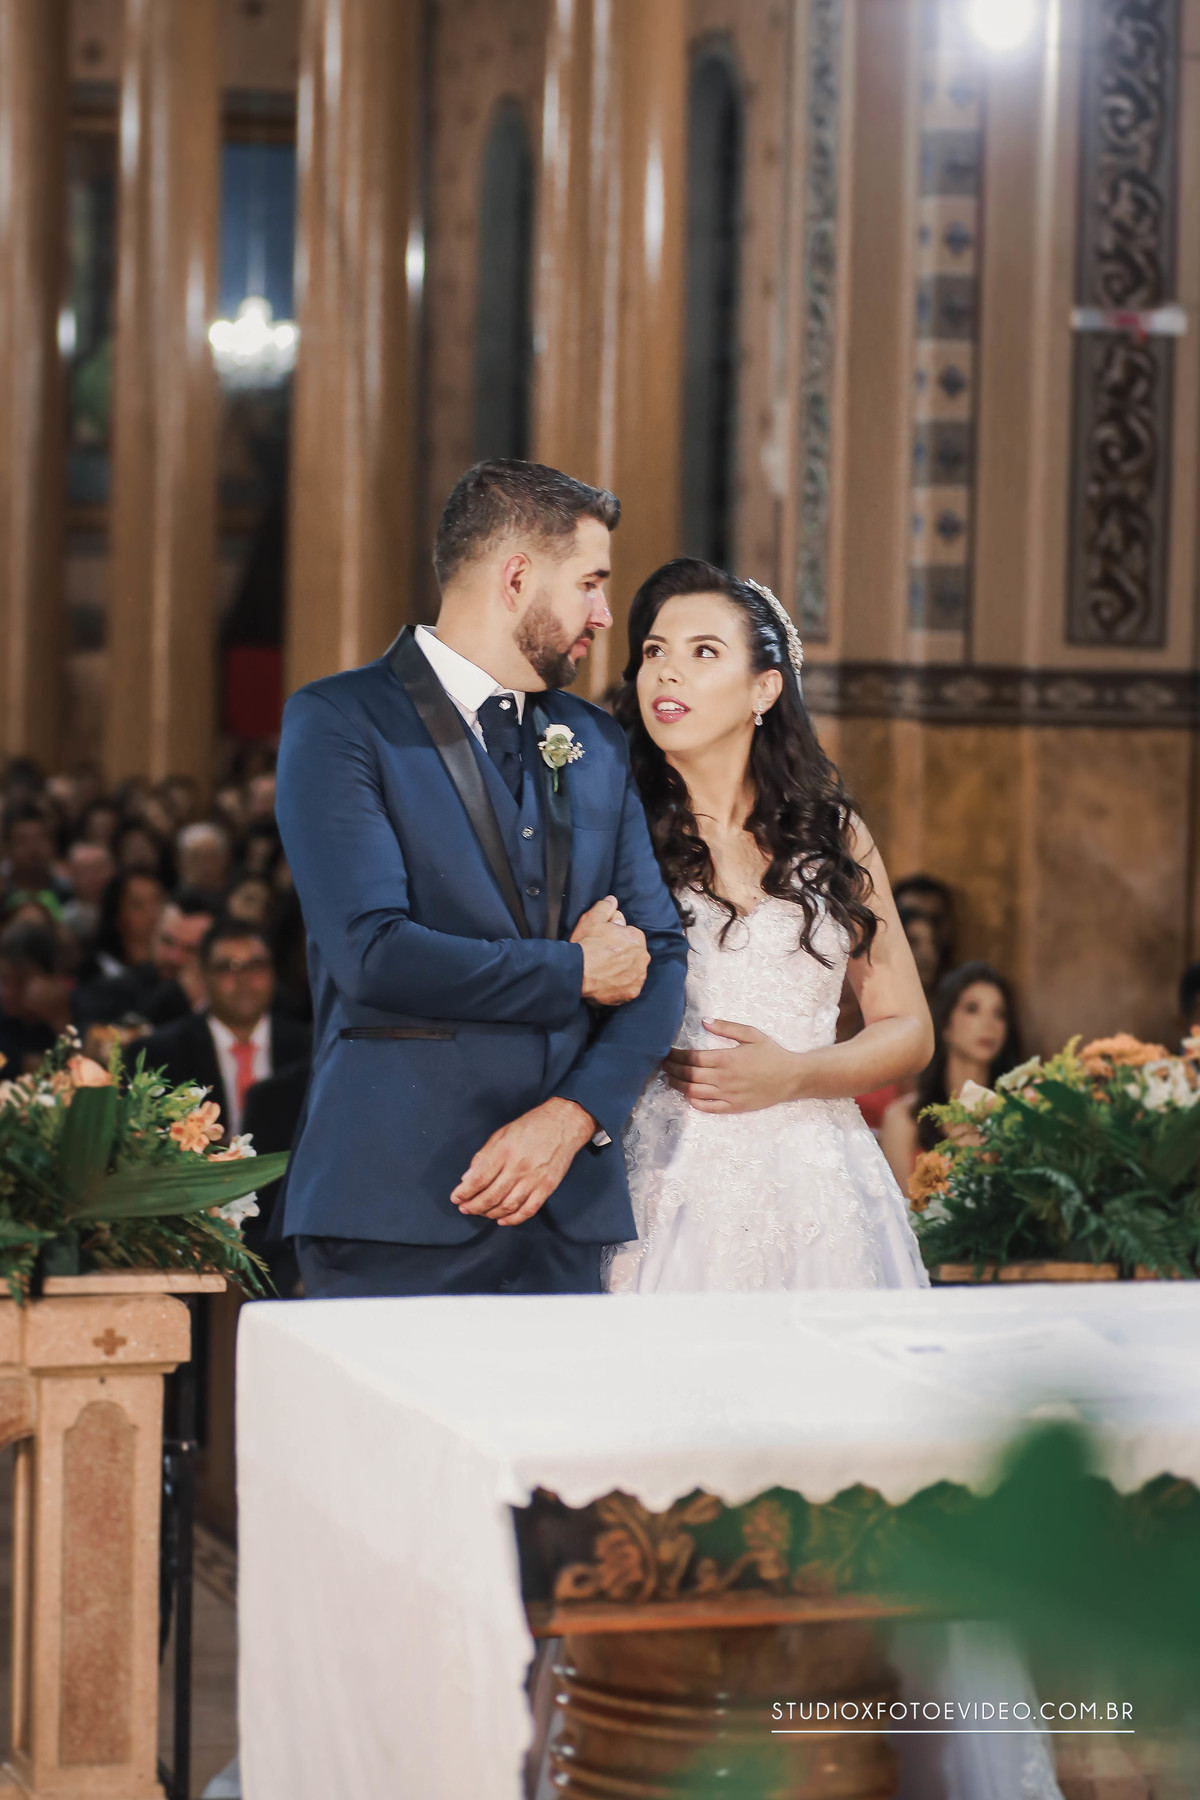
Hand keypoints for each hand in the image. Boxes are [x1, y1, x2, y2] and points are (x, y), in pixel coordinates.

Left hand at [451, 1097, 596, 1225]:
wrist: (565, 1123)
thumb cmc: (532, 1125)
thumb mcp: (502, 1133)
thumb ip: (484, 1156)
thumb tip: (468, 1177)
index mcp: (505, 1150)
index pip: (479, 1178)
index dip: (465, 1191)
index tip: (456, 1198)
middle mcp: (518, 1166)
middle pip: (491, 1195)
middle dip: (474, 1206)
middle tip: (464, 1208)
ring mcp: (534, 1179)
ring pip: (508, 1205)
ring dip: (490, 1213)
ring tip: (481, 1213)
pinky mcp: (547, 1187)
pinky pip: (528, 1209)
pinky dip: (513, 1219)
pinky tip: (502, 1220)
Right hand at [572, 894, 647, 1005]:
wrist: (578, 972)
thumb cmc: (586, 944)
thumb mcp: (593, 919)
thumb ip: (605, 907)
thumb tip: (612, 900)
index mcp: (636, 937)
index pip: (629, 936)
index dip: (616, 939)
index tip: (604, 943)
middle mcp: (643, 957)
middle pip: (633, 954)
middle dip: (622, 955)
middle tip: (603, 958)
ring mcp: (639, 976)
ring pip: (633, 971)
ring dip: (623, 971)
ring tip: (605, 971)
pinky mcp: (632, 992)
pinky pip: (629, 987)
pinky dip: (621, 986)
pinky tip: (608, 982)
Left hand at [664, 1019, 802, 1113]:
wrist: (792, 1077)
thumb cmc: (772, 1053)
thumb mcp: (751, 1034)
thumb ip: (726, 1028)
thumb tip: (704, 1022)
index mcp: (726, 1059)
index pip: (691, 1058)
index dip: (674, 1055)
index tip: (666, 1051)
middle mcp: (723, 1078)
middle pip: (688, 1075)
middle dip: (671, 1069)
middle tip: (661, 1064)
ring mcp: (727, 1095)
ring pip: (693, 1092)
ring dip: (677, 1085)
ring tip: (669, 1078)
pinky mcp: (732, 1107)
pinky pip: (707, 1107)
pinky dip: (693, 1101)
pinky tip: (687, 1094)